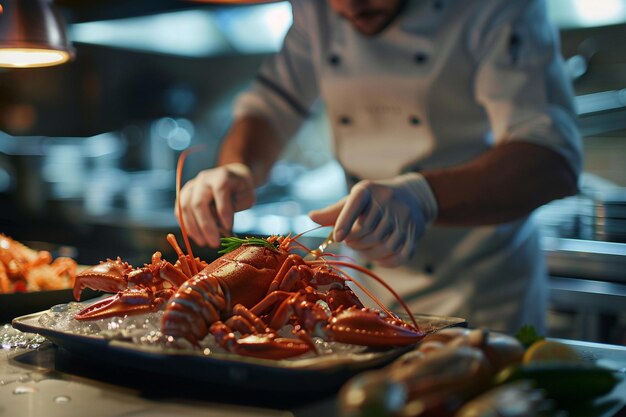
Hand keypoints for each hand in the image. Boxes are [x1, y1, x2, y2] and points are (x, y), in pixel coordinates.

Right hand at [176, 163, 255, 247]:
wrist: (231, 178)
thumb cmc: (240, 189)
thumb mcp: (247, 196)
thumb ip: (236, 207)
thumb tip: (222, 225)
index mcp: (221, 176)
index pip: (220, 192)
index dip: (224, 211)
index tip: (229, 228)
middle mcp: (203, 179)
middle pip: (198, 202)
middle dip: (206, 226)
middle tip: (214, 243)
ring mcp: (191, 186)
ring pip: (185, 207)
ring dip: (194, 229)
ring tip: (205, 243)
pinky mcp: (184, 195)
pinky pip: (179, 211)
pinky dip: (186, 226)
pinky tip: (197, 237)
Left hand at [308, 173, 437, 266]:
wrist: (412, 196)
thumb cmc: (373, 201)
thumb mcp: (354, 200)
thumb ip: (333, 212)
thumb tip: (311, 217)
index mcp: (368, 189)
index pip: (355, 204)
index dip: (345, 222)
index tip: (338, 238)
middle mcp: (388, 200)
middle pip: (367, 231)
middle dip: (354, 242)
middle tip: (349, 242)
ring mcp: (404, 216)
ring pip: (382, 246)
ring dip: (368, 253)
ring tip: (361, 248)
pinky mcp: (415, 232)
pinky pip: (399, 255)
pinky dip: (385, 261)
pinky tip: (377, 257)